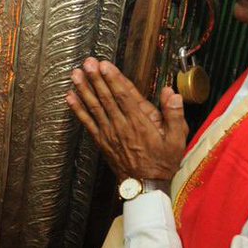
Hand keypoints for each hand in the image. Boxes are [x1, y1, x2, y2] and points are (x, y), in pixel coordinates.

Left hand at [65, 58, 186, 181]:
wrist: (145, 185)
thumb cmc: (162, 161)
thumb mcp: (177, 139)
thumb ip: (175, 114)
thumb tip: (172, 93)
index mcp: (140, 122)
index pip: (124, 96)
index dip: (114, 79)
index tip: (105, 65)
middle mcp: (122, 125)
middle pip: (106, 97)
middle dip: (96, 78)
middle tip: (87, 62)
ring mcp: (109, 133)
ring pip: (95, 107)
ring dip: (84, 89)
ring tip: (76, 74)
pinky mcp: (101, 141)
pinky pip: (87, 122)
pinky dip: (78, 109)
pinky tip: (70, 97)